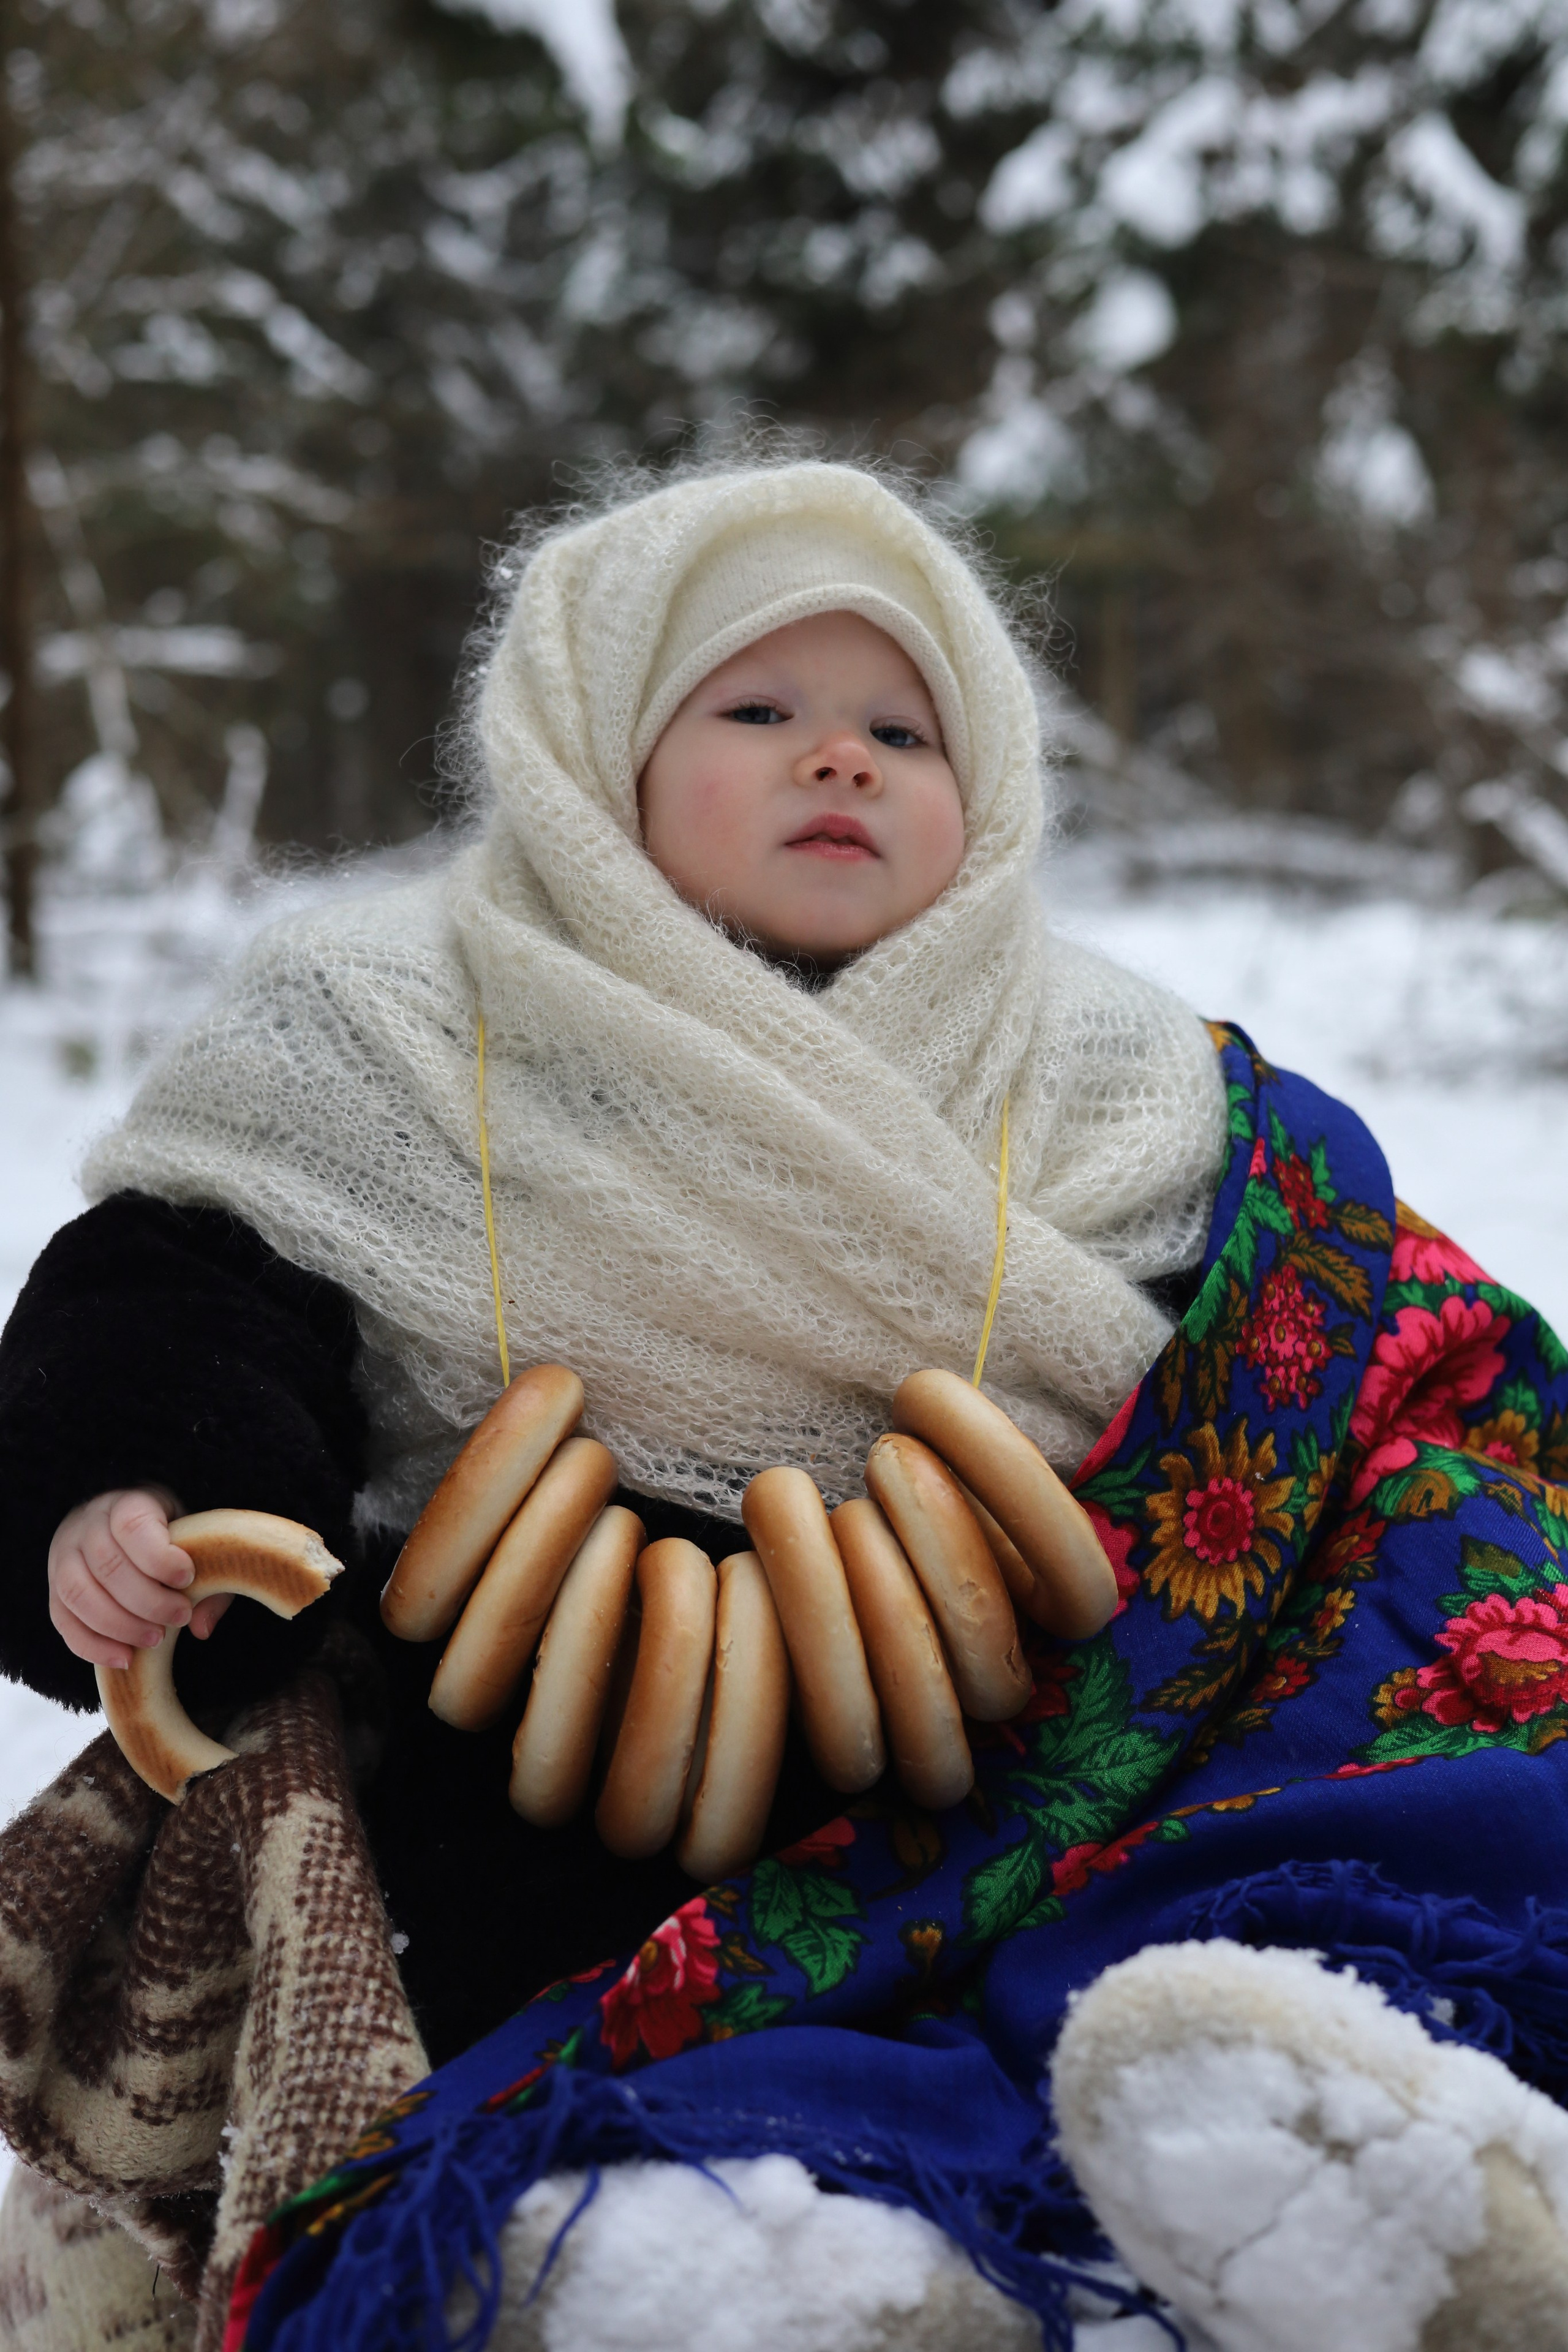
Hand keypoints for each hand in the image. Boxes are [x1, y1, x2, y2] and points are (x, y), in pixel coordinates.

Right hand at [48, 1489, 231, 1671]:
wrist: (124, 1531)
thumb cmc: (172, 1538)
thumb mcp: (197, 1545)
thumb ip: (210, 1583)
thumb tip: (201, 1628)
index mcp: (127, 1503)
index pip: (133, 1527)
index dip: (159, 1557)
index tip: (186, 1577)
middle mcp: (88, 1525)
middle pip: (108, 1566)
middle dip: (147, 1600)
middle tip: (179, 1616)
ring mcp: (64, 1557)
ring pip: (79, 1594)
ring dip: (119, 1626)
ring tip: (156, 1639)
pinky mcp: (54, 1590)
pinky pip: (64, 1622)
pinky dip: (93, 1647)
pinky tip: (125, 1659)